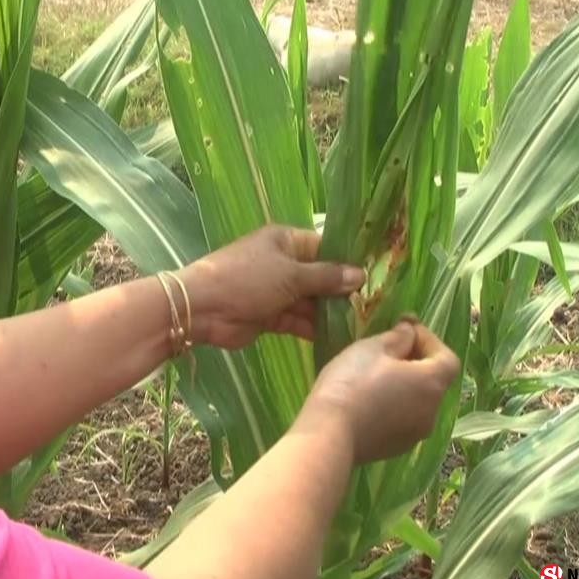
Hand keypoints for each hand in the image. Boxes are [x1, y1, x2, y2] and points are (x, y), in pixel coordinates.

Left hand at [180, 225, 365, 348]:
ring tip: (363, 326)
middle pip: (319, 276)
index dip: (347, 262)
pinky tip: (339, 338)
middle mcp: (282, 263)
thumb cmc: (247, 279)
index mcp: (285, 241)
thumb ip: (326, 276)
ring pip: (310, 301)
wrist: (203, 309)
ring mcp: (275, 290)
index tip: (375, 277)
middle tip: (374, 307)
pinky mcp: (269, 316)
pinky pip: (298, 320)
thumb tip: (360, 275)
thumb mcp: (291, 274)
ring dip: (330, 313)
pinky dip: (314, 328)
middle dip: (341, 292)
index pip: (324, 247)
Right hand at [300, 321, 460, 463]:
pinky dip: (391, 408)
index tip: (405, 330)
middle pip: (432, 381)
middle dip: (414, 364)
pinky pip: (401, 421)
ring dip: (402, 388)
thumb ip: (398, 337)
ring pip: (416, 402)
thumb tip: (409, 332)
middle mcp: (432, 410)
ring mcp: (415, 434)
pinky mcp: (397, 448)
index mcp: (431, 382)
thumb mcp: (371, 348)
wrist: (329, 434)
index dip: (429, 340)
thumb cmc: (352, 383)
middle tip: (385, 353)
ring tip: (372, 380)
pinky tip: (365, 404)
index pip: (446, 357)